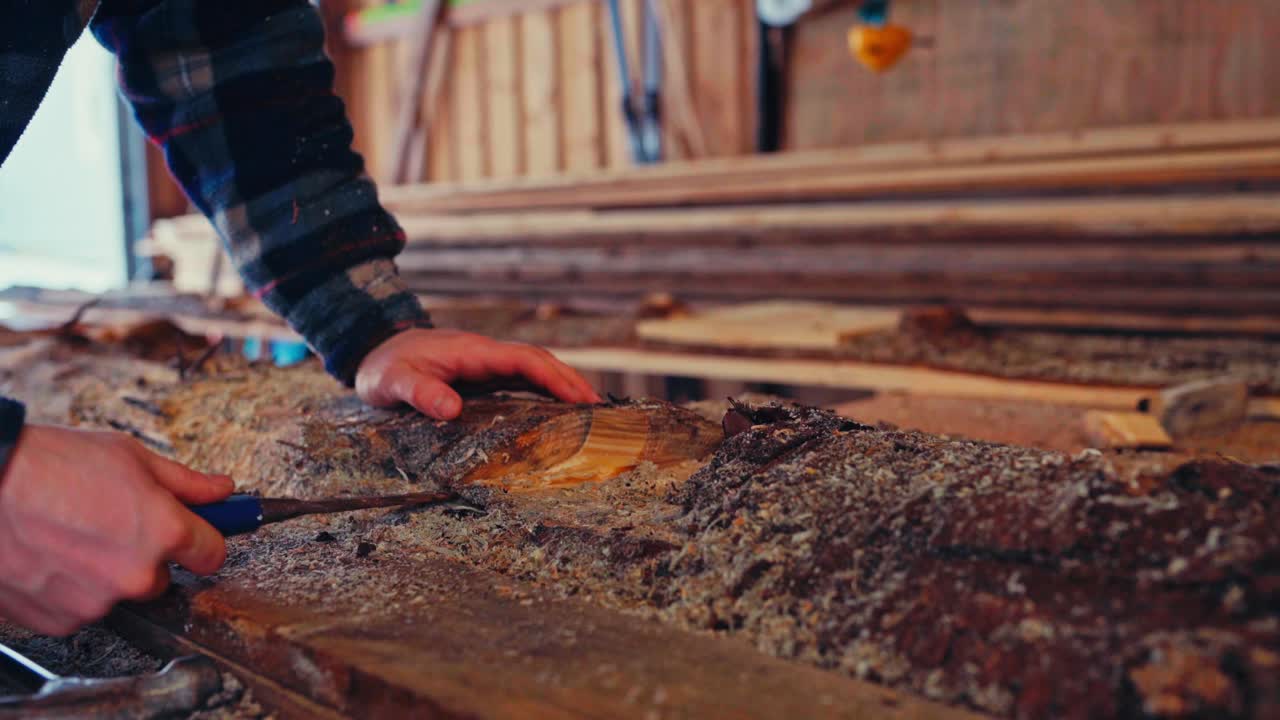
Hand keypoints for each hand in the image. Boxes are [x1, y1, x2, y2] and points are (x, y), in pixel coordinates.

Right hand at [0, 425, 232, 635]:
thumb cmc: (48, 466)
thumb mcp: (129, 456)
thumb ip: (185, 482)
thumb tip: (220, 490)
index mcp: (163, 532)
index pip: (213, 553)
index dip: (203, 540)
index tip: (197, 536)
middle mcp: (136, 574)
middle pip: (161, 577)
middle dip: (145, 555)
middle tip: (112, 525)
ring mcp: (98, 602)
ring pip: (118, 593)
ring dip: (104, 573)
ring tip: (71, 535)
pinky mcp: (61, 620)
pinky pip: (81, 609)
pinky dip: (70, 589)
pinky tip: (52, 556)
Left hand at [356, 328, 601, 419]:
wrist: (373, 350)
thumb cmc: (384, 367)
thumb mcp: (392, 382)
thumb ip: (419, 392)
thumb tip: (452, 410)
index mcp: (472, 353)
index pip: (524, 360)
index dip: (554, 377)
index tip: (577, 398)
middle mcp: (485, 354)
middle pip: (539, 361)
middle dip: (570, 381)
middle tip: (598, 410)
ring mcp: (486, 364)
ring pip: (534, 369)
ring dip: (562, 385)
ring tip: (589, 412)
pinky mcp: (482, 374)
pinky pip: (521, 380)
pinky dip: (545, 390)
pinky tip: (557, 409)